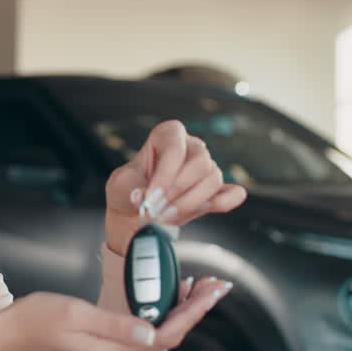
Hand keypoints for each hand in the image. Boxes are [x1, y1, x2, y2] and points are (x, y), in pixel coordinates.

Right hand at [0, 275, 232, 350]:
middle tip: (218, 284)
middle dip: (196, 309)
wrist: (11, 335)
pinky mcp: (108, 349)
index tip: (213, 291)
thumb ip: (114, 324)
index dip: (194, 312)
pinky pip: (145, 333)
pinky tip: (170, 297)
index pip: (165, 334)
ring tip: (202, 287)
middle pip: (169, 335)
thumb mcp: (75, 314)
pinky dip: (162, 313)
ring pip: (160, 333)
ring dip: (182, 310)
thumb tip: (151, 330)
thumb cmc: (37, 318)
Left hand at [104, 119, 246, 255]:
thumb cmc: (128, 192)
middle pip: (201, 162)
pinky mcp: (217, 191)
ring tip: (166, 215)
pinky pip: (233, 193)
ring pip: (213, 179)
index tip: (150, 198)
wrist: (137, 214)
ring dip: (191, 202)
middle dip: (178, 190)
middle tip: (157, 210)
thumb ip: (130, 188)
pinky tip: (210, 208)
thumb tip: (143, 196)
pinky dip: (225, 201)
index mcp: (167, 135)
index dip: (164, 176)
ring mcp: (207, 168)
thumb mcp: (119, 186)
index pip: (175, 148)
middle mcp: (191, 146)